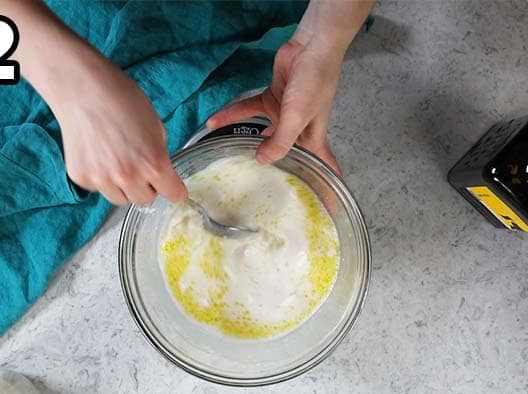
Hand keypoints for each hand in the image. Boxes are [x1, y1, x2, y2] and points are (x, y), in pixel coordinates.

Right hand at [38, 45, 185, 205]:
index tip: (173, 187)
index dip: (175, 188)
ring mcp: (102, 180)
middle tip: (139, 166)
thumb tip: (159, 170)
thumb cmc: (122, 99)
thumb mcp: (154, 124)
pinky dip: (100, 177)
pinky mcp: (81, 178)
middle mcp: (128, 177)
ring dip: (122, 185)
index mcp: (153, 163)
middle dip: (146, 186)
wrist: (83, 90)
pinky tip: (97, 154)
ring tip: (115, 159)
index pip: (173, 193)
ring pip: (119, 198)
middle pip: (144, 200)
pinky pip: (98, 188)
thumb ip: (158, 152)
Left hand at [206, 34, 345, 174]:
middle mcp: (299, 127)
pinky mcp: (271, 97)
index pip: (322, 163)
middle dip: (275, 167)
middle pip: (287, 152)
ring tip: (227, 158)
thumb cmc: (313, 83)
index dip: (325, 180)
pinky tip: (213, 122)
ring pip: (263, 134)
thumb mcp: (297, 117)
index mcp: (313, 136)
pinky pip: (248, 111)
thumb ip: (280, 141)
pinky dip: (232, 115)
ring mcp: (284, 112)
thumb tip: (262, 161)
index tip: (326, 201)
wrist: (311, 46)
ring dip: (246, 143)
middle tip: (258, 186)